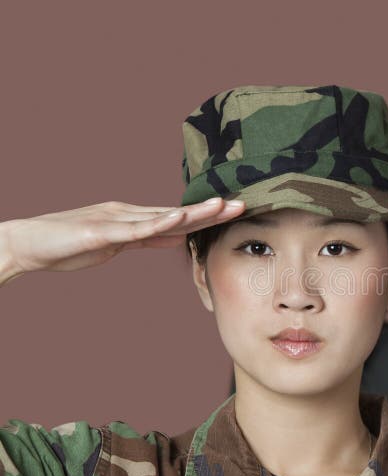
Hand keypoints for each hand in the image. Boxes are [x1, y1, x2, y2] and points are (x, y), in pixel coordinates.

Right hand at [0, 198, 244, 282]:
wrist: (29, 245)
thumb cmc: (71, 245)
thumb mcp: (118, 244)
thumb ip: (147, 239)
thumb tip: (177, 238)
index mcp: (135, 218)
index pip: (179, 218)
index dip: (208, 215)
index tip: (235, 212)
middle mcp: (130, 213)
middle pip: (178, 213)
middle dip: (212, 210)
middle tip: (243, 204)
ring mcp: (117, 220)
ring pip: (163, 216)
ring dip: (195, 212)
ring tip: (222, 205)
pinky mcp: (102, 231)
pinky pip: (135, 229)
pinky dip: (159, 224)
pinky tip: (180, 219)